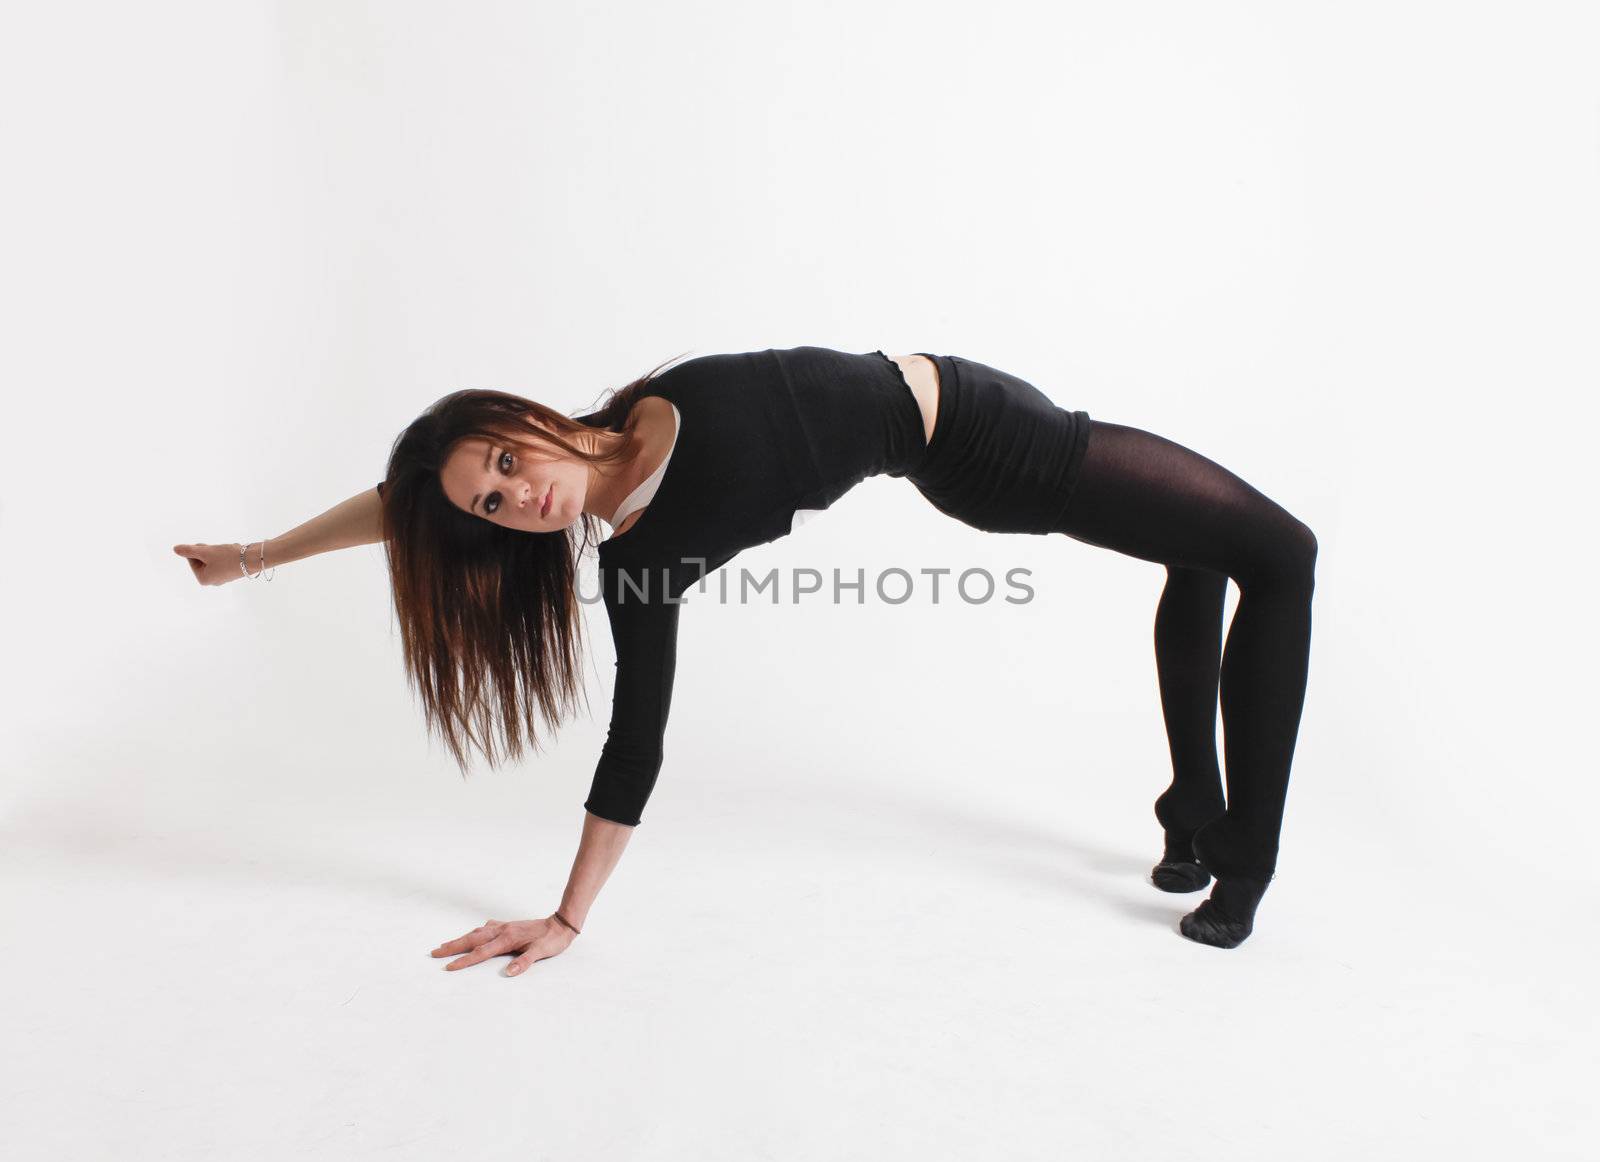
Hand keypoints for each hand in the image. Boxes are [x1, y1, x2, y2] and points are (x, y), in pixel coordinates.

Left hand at [173, 542, 250, 585]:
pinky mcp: (232, 572)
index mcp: (203, 579)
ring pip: (213, 559)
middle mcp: (213, 581)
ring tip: (227, 551)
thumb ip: (189, 550)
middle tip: (218, 549)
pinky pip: (224, 560)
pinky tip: (234, 553)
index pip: (192, 559)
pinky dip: (227, 554)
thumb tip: (175, 549)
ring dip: (218, 551)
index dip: (199, 550)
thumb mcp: (206, 551)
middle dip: (209, 551)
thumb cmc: (228, 557)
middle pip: (203, 560)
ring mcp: (223, 577)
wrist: (253, 559)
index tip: (209, 548)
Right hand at [430, 916, 576, 976]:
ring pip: (476, 933)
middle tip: (434, 953)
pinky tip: (474, 934)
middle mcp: (502, 931)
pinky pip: (485, 929)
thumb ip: (525, 962)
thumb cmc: (552, 940)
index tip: (449, 968)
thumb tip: (509, 972)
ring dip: (460, 939)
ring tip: (445, 946)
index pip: (481, 952)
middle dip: (452, 947)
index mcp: (507, 939)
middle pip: (472, 940)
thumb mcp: (541, 952)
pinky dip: (475, 933)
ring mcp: (504, 927)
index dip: (464, 961)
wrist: (562, 924)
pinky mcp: (508, 926)